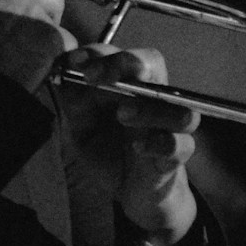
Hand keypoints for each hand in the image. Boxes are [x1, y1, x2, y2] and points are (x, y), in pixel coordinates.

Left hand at [64, 45, 198, 245]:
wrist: (130, 192)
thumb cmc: (110, 150)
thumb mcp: (82, 126)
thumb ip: (75, 102)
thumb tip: (65, 75)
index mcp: (129, 84)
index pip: (121, 55)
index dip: (98, 53)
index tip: (74, 62)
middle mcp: (153, 98)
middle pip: (153, 64)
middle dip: (125, 63)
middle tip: (94, 76)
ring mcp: (169, 127)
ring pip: (174, 104)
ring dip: (148, 107)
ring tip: (122, 114)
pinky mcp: (176, 156)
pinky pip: (180, 145)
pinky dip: (161, 143)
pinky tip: (138, 147)